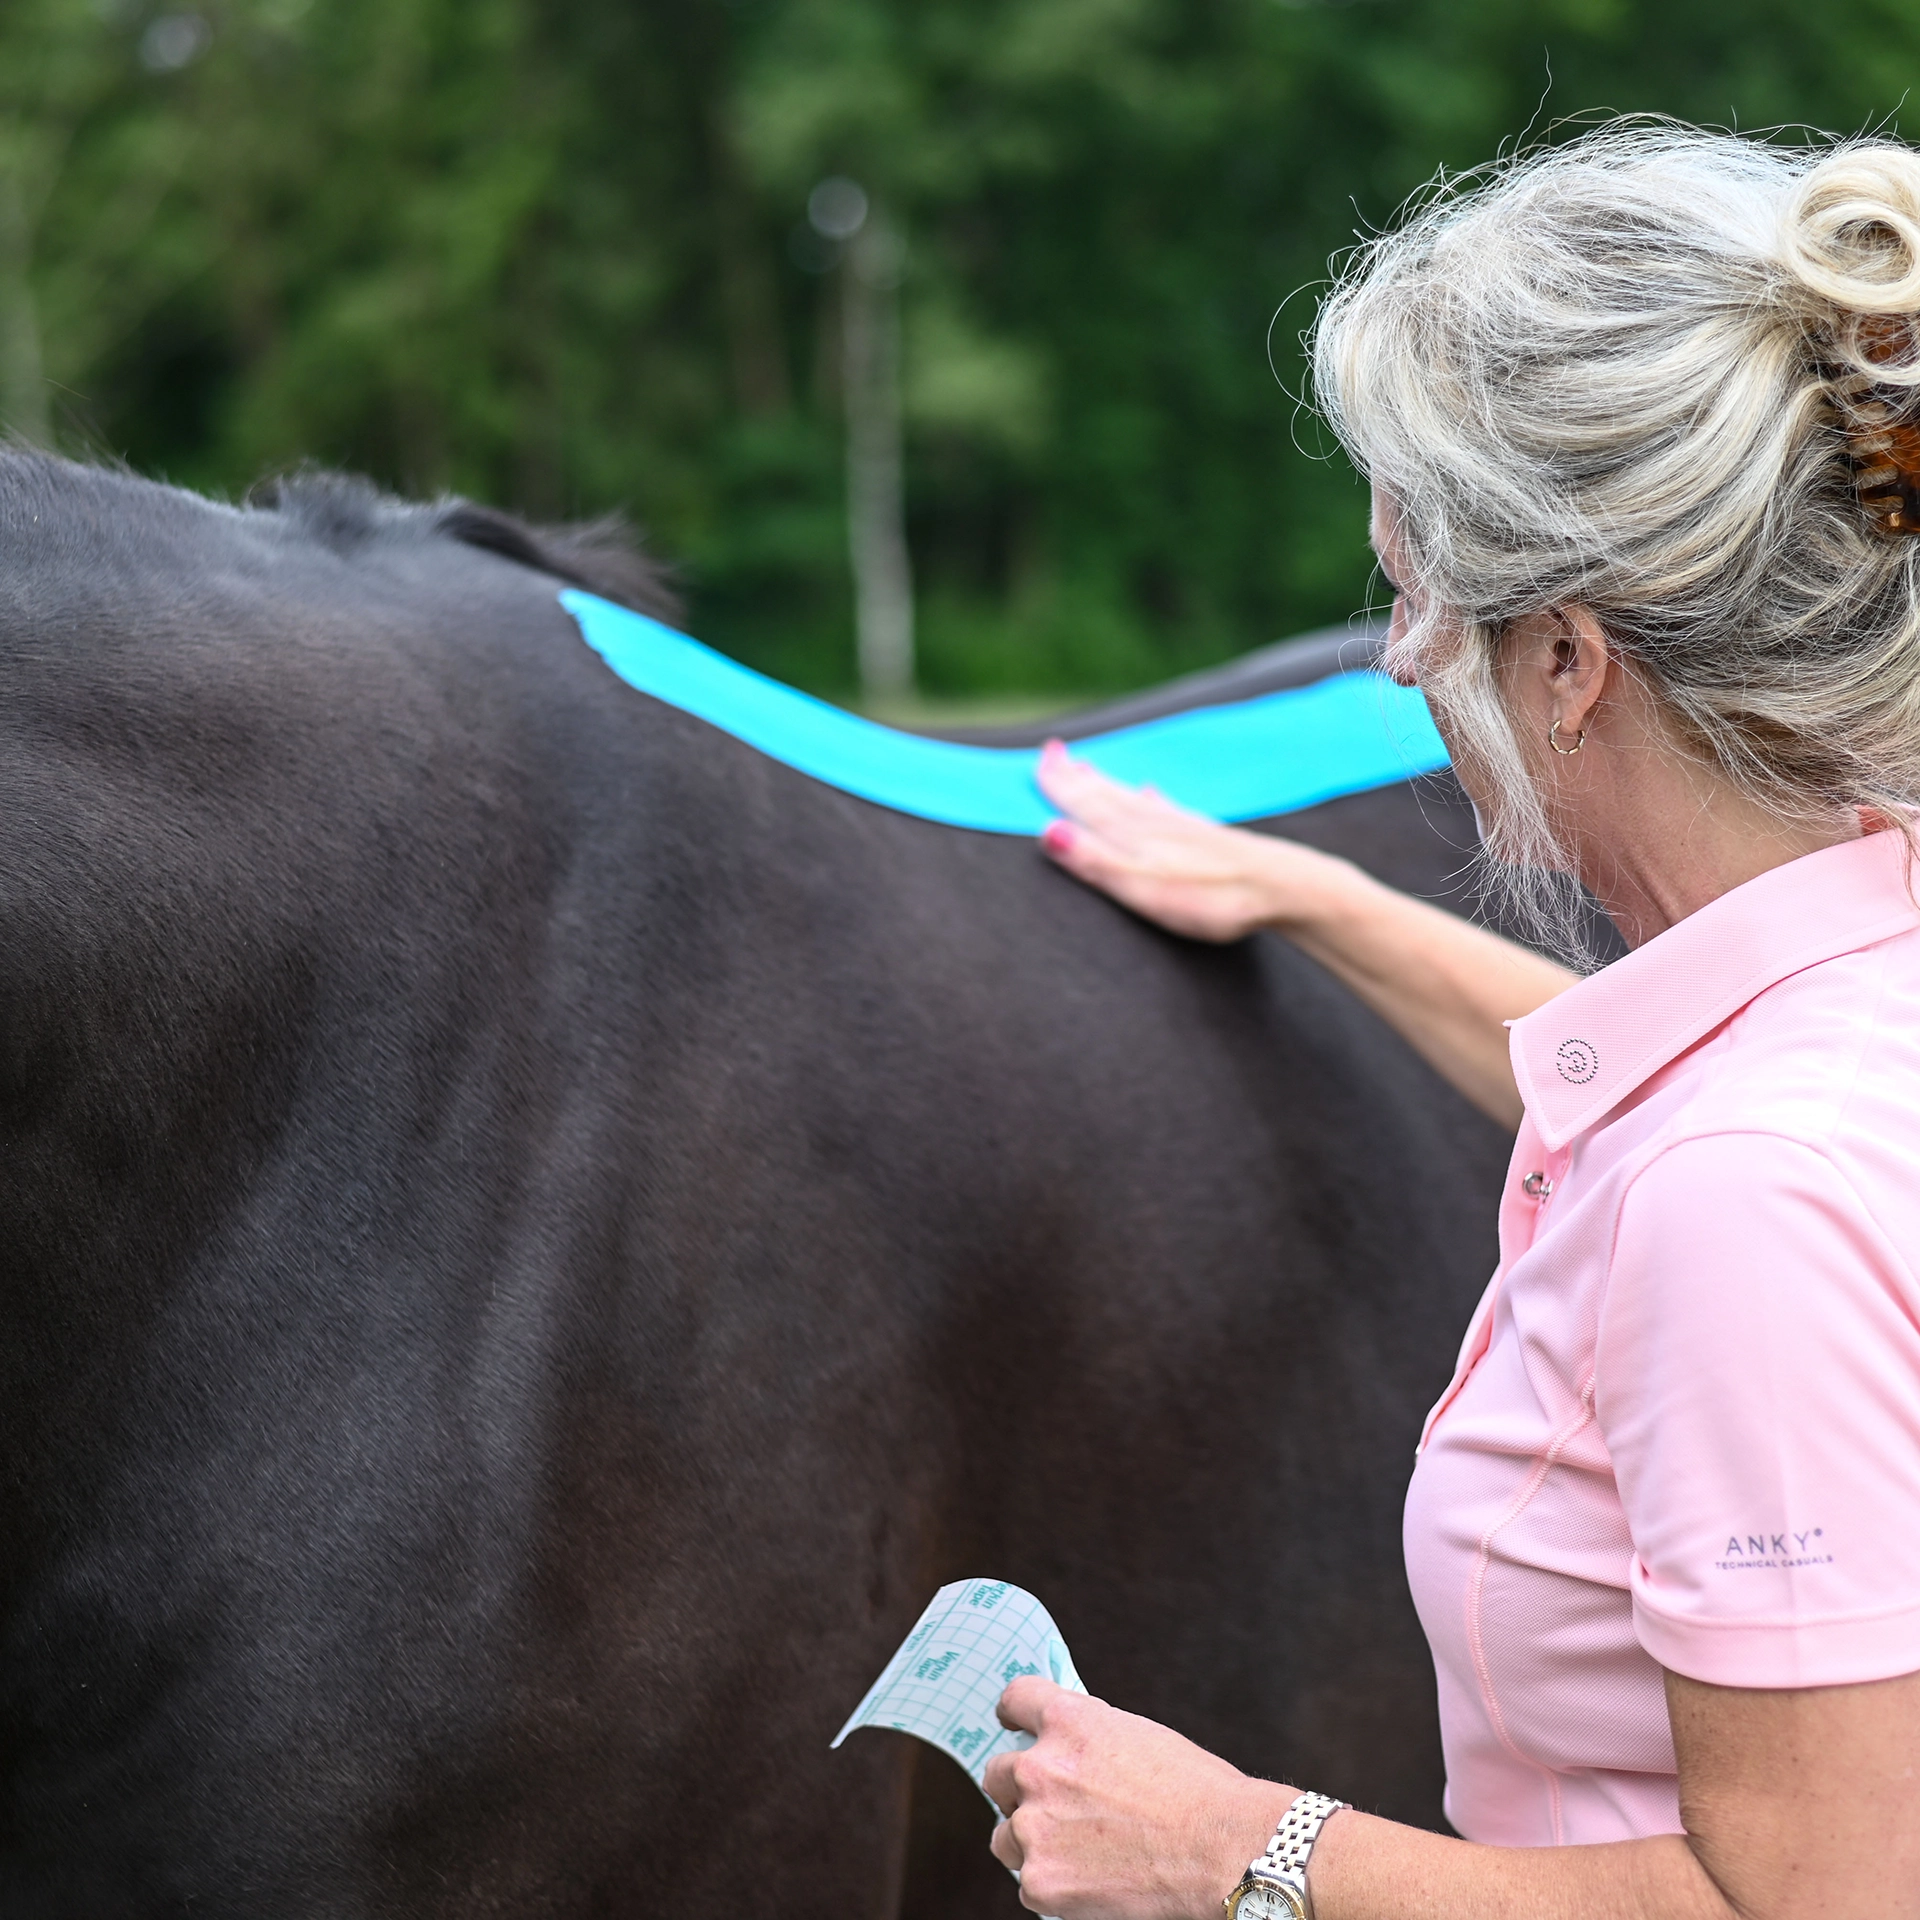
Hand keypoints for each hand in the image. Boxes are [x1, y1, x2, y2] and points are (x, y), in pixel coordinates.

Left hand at [983, 1677, 1292, 1918]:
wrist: (1221, 1848)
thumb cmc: (1195, 1791)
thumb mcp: (1136, 1735)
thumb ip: (1088, 1737)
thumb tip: (1066, 1748)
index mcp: (1067, 1721)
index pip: (1015, 1700)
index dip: (1014, 1715)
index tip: (1013, 1726)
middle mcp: (1039, 1767)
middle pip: (997, 1772)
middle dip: (1019, 1787)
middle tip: (1053, 1807)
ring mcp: (1035, 1826)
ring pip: (1006, 1834)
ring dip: (1031, 1840)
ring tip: (1078, 1852)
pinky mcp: (1040, 1880)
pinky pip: (1029, 1881)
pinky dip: (1054, 1884)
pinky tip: (1093, 1881)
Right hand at [1036, 741, 1352, 942]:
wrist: (1282, 889)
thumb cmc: (1209, 896)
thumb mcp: (1141, 886)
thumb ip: (1093, 860)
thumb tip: (1045, 830)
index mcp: (1132, 834)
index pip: (1085, 804)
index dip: (1060, 784)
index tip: (1039, 760)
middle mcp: (1154, 822)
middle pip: (1106, 794)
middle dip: (1077, 777)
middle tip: (1054, 752)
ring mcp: (1182, 828)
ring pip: (1132, 798)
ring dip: (1107, 784)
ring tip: (1090, 770)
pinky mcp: (1206, 838)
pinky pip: (1167, 809)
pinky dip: (1152, 798)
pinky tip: (1153, 793)